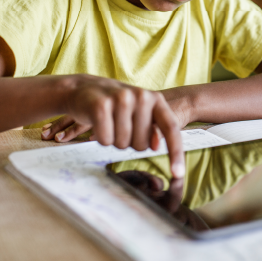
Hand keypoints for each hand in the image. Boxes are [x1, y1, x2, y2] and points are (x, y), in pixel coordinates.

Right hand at [41, 75, 184, 177]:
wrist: (84, 88)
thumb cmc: (116, 103)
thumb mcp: (139, 112)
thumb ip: (152, 128)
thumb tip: (156, 146)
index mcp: (155, 98)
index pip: (170, 128)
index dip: (176, 152)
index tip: (178, 174)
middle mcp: (141, 96)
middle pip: (142, 145)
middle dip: (130, 142)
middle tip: (121, 124)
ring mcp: (121, 99)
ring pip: (122, 145)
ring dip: (114, 140)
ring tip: (110, 121)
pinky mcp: (101, 106)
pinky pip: (106, 140)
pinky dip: (101, 138)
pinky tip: (98, 122)